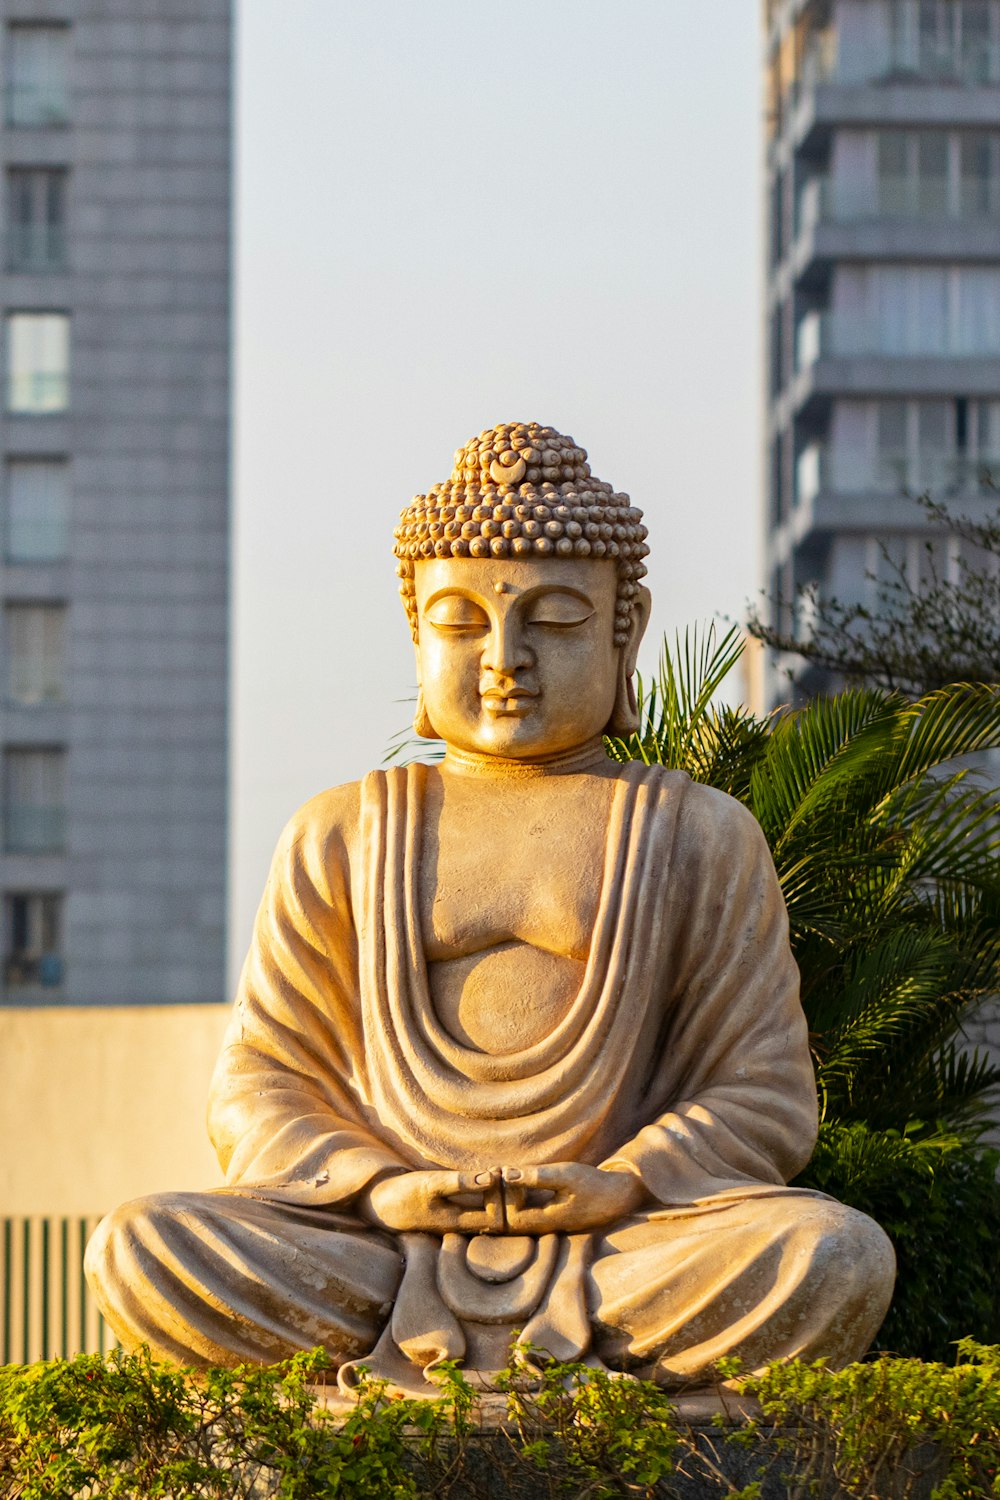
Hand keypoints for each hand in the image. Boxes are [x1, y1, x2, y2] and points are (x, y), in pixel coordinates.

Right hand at [358, 1168, 503, 1233]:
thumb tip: (490, 1178)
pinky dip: (490, 1194)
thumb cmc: (404, 1193)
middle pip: (499, 1218)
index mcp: (460, 1224)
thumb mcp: (430, 1185)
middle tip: (510, 1170)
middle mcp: (463, 1227)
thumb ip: (458, 1182)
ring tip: (501, 1170)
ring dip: (499, 1194)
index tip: (506, 1172)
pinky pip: (481, 1209)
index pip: (500, 1217)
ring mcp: (459, 1223)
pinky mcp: (454, 1215)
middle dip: (508, 1196)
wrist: (382, 1204)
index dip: (508, 1196)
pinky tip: (489, 1176)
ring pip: (491, 1214)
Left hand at [502, 1163, 646, 1232]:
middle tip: (491, 1172)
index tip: (499, 1172)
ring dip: (504, 1196)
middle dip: (496, 1198)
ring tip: (499, 1172)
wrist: (618, 1196)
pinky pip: (523, 1211)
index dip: (499, 1196)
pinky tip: (513, 1178)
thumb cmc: (593, 1185)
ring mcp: (545, 1224)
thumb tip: (506, 1174)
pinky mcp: (548, 1217)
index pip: (507, 1217)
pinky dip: (514, 1196)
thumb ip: (536, 1176)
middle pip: (507, 1222)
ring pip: (514, 1217)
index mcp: (545, 1221)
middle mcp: (542, 1228)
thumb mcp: (566, 1175)